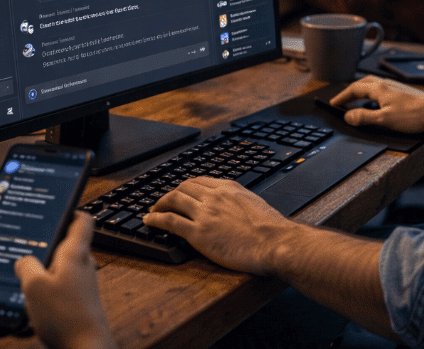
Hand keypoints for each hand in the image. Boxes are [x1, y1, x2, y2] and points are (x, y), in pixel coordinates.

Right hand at [16, 212, 115, 348]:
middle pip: (69, 243)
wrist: (85, 347)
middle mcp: (83, 265)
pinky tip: (34, 299)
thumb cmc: (65, 317)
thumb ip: (26, 266)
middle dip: (49, 241)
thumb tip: (23, 260)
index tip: (57, 205)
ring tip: (25, 274)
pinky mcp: (80, 301)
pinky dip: (49, 287)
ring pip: (63, 266)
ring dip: (46, 267)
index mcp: (75, 253)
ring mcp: (83, 284)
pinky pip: (62, 286)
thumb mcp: (34, 286)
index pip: (82, 219)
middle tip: (29, 241)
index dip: (71, 209)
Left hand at [144, 176, 293, 274]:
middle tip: (163, 201)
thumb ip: (239, 203)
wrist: (274, 242)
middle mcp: (214, 196)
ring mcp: (204, 213)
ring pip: (173, 200)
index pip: (200, 181)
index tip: (181, 192)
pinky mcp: (198, 232)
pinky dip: (155, 219)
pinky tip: (149, 221)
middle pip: (183, 188)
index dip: (186, 187)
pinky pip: (169, 221)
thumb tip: (235, 210)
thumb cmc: (271, 229)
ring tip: (152, 210)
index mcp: (229, 188)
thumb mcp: (254, 205)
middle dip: (170, 194)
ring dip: (159, 204)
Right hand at [332, 75, 423, 133]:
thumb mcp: (384, 120)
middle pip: (362, 84)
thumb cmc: (414, 116)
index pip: (354, 89)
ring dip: (361, 92)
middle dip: (350, 92)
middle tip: (342, 102)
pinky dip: (371, 95)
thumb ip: (364, 118)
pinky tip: (376, 104)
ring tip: (356, 102)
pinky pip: (381, 90)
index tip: (334, 103)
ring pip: (372, 86)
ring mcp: (395, 87)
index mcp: (379, 89)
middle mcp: (386, 84)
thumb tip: (348, 116)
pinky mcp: (402, 92)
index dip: (342, 97)